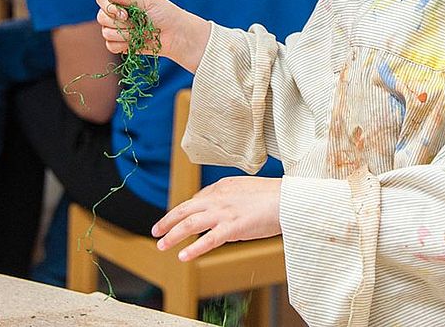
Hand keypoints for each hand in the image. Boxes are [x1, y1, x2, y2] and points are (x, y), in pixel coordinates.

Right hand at [96, 0, 210, 71]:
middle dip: (120, 23)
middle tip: (138, 23)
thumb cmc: (165, 14)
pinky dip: (123, 46)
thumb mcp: (149, 1)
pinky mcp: (121, 44)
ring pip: (106, 33)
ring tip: (140, 32)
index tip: (124, 14)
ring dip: (125, 35)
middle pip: (101, 17)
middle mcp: (118, 12)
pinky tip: (136, 42)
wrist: (176, 35)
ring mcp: (118, 28)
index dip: (108, 7)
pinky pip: (111, 46)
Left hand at [152, 177, 281, 260]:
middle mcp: (219, 198)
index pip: (196, 198)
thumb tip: (213, 203)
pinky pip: (209, 240)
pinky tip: (183, 256)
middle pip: (185, 208)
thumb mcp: (244, 188)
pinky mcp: (233, 227)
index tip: (176, 219)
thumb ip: (227, 195)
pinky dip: (194, 249)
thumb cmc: (271, 195)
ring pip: (190, 223)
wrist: (288, 199)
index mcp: (222, 187)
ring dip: (173, 235)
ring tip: (162, 245)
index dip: (183, 210)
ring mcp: (225, 212)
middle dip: (168, 220)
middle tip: (156, 230)